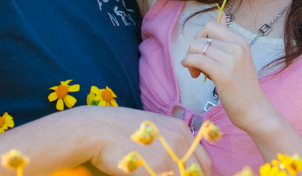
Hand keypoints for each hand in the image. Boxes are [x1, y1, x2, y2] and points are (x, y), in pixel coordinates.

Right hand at [87, 107, 211, 175]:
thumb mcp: (154, 130)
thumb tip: (181, 164)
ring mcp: (168, 156)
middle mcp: (179, 141)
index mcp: (181, 130)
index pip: (204, 162)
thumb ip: (172, 144)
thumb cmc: (121, 130)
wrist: (96, 130)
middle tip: (166, 175)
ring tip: (153, 174)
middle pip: (198, 174)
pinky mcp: (154, 170)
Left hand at [181, 21, 275, 133]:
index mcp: (240, 41)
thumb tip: (220, 16)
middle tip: (195, 63)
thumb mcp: (237, 57)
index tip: (201, 52)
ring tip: (196, 72)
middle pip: (202, 34)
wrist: (255, 109)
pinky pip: (197, 60)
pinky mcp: (224, 74)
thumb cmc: (243, 86)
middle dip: (193, 47)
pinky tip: (193, 73)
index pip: (212, 25)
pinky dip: (189, 64)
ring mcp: (231, 60)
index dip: (201, 36)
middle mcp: (237, 46)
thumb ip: (226, 39)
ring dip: (190, 58)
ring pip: (197, 46)